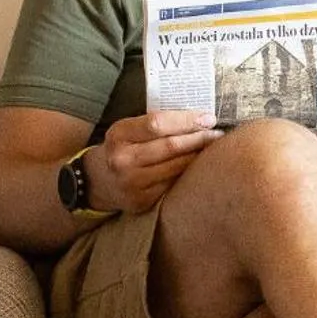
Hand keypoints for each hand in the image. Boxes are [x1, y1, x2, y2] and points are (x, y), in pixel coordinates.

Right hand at [86, 110, 222, 213]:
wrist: (98, 181)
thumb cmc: (123, 147)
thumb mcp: (129, 129)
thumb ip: (156, 122)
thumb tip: (199, 117)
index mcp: (119, 135)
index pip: (158, 123)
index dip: (187, 120)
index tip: (209, 118)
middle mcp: (122, 160)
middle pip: (171, 146)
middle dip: (200, 138)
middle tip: (218, 133)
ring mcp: (131, 183)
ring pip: (176, 167)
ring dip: (198, 156)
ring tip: (212, 148)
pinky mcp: (141, 201)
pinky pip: (173, 183)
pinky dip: (188, 173)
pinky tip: (198, 166)